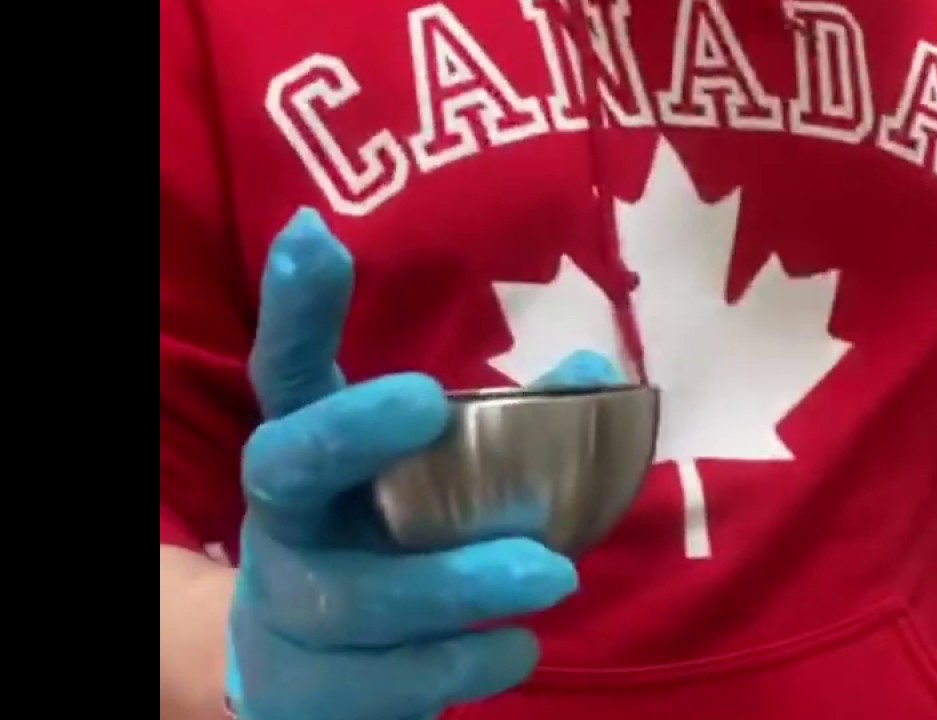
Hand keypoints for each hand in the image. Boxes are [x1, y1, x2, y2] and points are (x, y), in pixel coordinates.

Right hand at [226, 208, 617, 719]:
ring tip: (551, 572)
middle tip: (426, 400)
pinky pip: (388, 683)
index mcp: (309, 449)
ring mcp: (291, 609)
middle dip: (350, 430)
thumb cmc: (391, 540)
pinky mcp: (317, 692)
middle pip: (287, 466)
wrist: (312, 669)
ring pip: (354, 596)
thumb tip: (598, 368)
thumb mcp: (434, 478)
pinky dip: (463, 663)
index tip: (317, 234)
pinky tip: (519, 646)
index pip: (288, 367)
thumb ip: (509, 426)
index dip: (295, 306)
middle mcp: (285, 520)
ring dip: (452, 581)